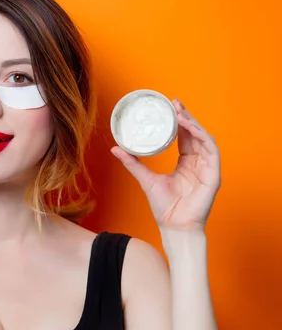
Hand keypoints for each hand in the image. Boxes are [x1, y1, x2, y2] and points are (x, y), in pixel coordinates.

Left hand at [111, 99, 220, 233]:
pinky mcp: (214, 175)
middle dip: (186, 117)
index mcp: (186, 163)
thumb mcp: (145, 179)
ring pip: (204, 139)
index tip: (169, 106)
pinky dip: (202, 137)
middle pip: (195, 134)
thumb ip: (132, 163)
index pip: (184, 137)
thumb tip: (115, 148)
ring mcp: (208, 168)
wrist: (174, 226)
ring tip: (179, 114)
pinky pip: (211, 151)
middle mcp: (198, 163)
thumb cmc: (164, 207)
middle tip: (174, 103)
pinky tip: (190, 128)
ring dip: (193, 124)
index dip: (179, 121)